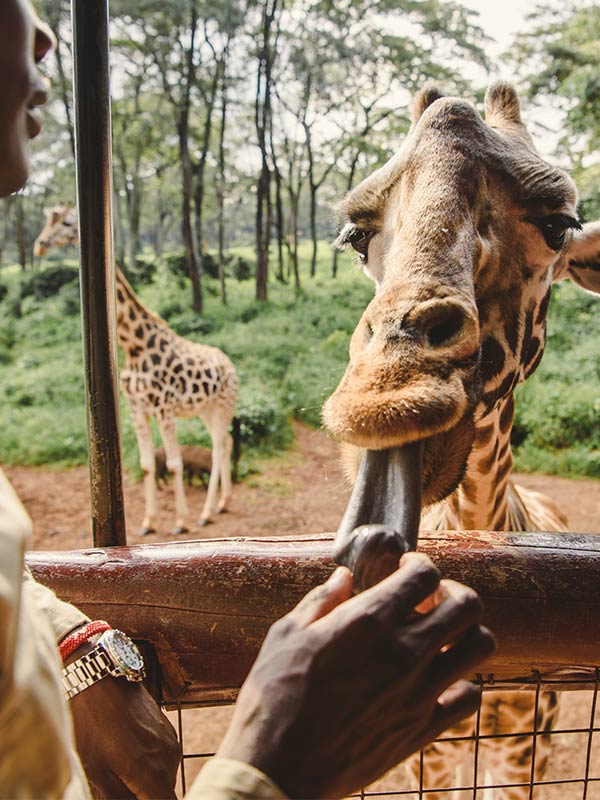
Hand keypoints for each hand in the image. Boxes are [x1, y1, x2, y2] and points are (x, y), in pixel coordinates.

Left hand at [66, 642, 180, 798]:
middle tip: (116, 782)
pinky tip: (123, 751)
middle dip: (143, 795)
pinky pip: (162, 759)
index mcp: (151, 773)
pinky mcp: (166, 728)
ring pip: (162, 777)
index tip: (134, 796)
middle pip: (163, 795)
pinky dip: (147, 764)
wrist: (97, 675)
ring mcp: (169, 740)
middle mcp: (168, 758)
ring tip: (117, 767)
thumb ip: (118, 798)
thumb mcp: (93, 770)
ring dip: (145, 781)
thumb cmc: (89, 723)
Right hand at [217, 552, 494, 798]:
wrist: (279, 770)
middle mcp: (404, 652)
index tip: (405, 568)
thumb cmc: (274, 696)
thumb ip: (322, 601)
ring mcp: (419, 693)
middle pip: (467, 605)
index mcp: (369, 621)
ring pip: (481, 646)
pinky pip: (470, 698)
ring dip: (466, 632)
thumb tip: (344, 578)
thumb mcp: (287, 634)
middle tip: (429, 599)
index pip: (424, 574)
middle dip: (452, 591)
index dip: (418, 564)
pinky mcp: (422, 729)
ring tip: (441, 636)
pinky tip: (436, 680)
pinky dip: (461, 682)